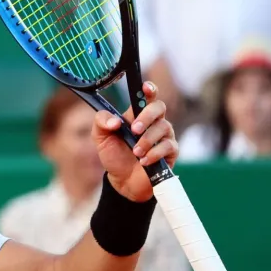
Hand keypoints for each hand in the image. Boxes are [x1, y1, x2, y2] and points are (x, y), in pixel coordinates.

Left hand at [92, 81, 177, 201]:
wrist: (122, 181)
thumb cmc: (114, 155)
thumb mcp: (100, 138)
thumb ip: (101, 122)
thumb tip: (115, 121)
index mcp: (136, 115)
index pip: (147, 97)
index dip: (149, 89)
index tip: (146, 88)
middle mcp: (153, 122)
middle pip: (159, 107)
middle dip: (147, 117)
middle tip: (134, 130)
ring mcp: (164, 136)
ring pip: (163, 128)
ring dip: (147, 141)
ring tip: (135, 153)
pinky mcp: (171, 152)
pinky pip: (168, 146)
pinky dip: (154, 154)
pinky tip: (143, 161)